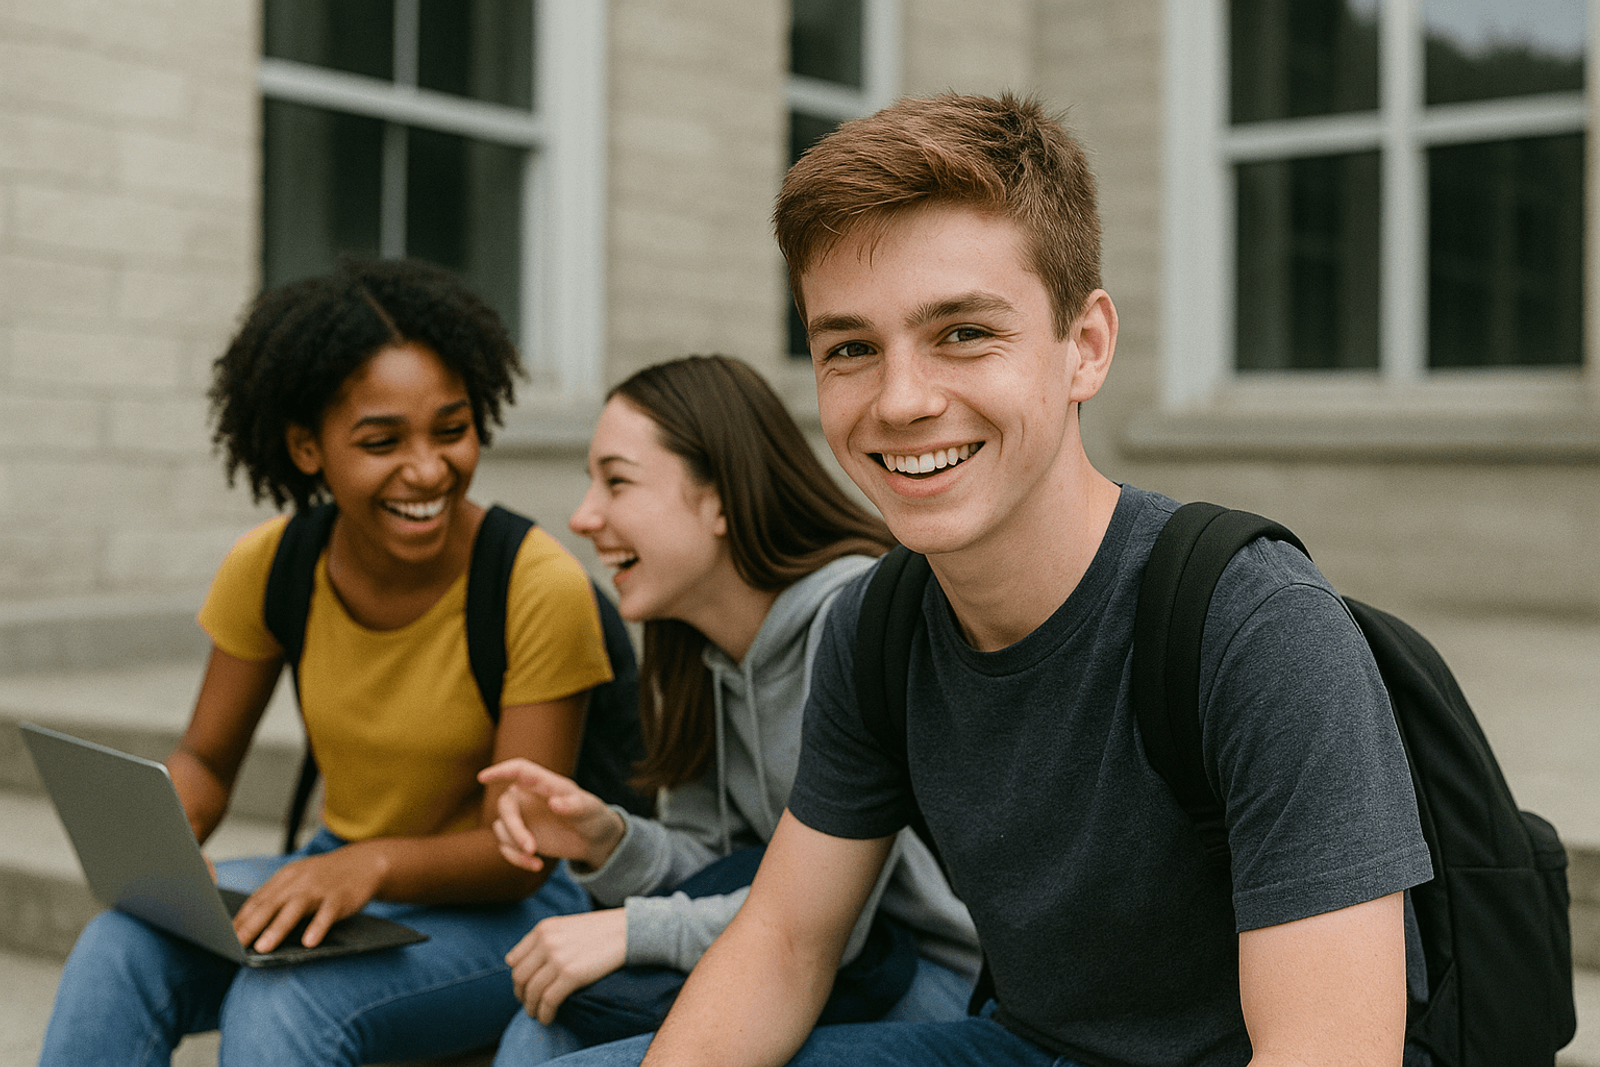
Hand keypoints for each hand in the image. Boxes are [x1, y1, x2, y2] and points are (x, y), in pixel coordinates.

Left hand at [231, 844, 387, 952]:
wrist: (365, 862)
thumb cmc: (326, 877)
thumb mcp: (299, 880)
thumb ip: (278, 897)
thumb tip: (248, 924)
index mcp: (286, 878)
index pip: (258, 900)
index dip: (241, 919)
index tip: (224, 937)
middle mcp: (300, 881)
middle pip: (271, 904)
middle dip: (251, 925)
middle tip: (235, 944)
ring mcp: (320, 889)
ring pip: (295, 908)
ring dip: (278, 928)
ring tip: (263, 947)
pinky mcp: (341, 898)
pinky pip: (327, 914)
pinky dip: (317, 927)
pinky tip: (309, 942)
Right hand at [479, 758, 625, 872]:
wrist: (592, 838)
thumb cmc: (592, 815)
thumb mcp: (589, 809)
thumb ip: (574, 805)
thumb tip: (554, 803)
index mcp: (544, 783)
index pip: (519, 770)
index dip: (500, 771)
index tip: (483, 777)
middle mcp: (527, 796)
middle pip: (506, 805)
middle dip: (514, 828)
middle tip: (531, 848)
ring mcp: (522, 816)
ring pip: (501, 827)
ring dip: (515, 846)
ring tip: (536, 859)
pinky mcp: (519, 836)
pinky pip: (505, 846)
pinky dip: (517, 859)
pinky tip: (536, 866)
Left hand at [508, 908, 627, 1022]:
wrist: (627, 930)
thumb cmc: (599, 930)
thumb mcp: (566, 927)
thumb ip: (545, 940)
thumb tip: (520, 963)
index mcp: (543, 929)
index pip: (514, 960)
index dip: (517, 979)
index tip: (524, 988)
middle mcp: (546, 942)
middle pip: (520, 977)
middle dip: (521, 995)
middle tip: (529, 1004)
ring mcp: (558, 958)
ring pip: (532, 992)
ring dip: (531, 1008)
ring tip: (537, 1014)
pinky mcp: (571, 974)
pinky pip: (548, 1001)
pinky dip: (544, 1013)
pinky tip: (548, 1018)